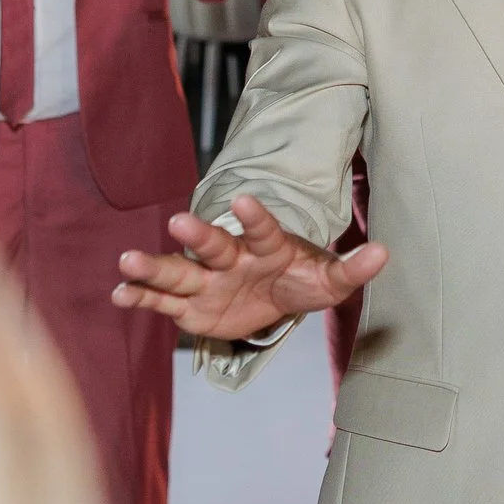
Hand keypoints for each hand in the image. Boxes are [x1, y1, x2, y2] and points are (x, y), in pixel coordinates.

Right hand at [114, 196, 388, 341]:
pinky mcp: (189, 305)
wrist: (275, 296)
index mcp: (266, 247)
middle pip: (212, 245)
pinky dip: (141, 297)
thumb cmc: (302, 280)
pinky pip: (162, 300)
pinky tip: (119, 295)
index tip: (243, 198)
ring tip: (126, 261)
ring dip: (153, 266)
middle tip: (178, 222)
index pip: (261, 228)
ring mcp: (206, 280)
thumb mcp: (329, 281)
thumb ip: (352, 268)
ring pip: (177, 272)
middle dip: (196, 236)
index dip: (254, 215)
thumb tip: (384, 253)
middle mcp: (231, 258)